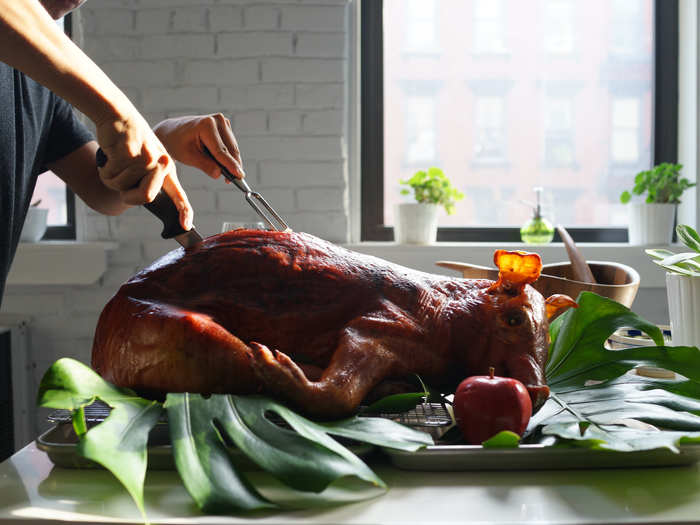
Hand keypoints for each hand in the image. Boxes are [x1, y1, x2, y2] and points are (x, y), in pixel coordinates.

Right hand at [95, 111, 192, 229]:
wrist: (119, 115)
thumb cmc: (130, 142)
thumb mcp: (146, 160)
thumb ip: (148, 181)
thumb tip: (148, 198)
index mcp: (167, 169)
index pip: (178, 193)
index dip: (183, 210)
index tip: (186, 225)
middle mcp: (160, 165)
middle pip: (144, 196)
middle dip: (125, 192)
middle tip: (120, 175)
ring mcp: (145, 159)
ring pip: (120, 185)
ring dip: (110, 176)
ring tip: (116, 158)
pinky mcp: (128, 153)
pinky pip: (109, 174)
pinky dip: (104, 167)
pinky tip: (110, 153)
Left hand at [153, 114, 244, 179]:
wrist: (172, 132)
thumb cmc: (177, 143)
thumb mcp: (188, 156)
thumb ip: (205, 165)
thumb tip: (219, 174)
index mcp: (206, 125)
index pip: (221, 150)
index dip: (230, 165)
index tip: (239, 176)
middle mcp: (218, 120)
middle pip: (230, 149)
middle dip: (232, 165)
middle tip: (232, 181)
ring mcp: (222, 122)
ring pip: (232, 148)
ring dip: (231, 162)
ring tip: (225, 175)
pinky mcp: (225, 127)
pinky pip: (230, 146)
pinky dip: (228, 157)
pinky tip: (222, 164)